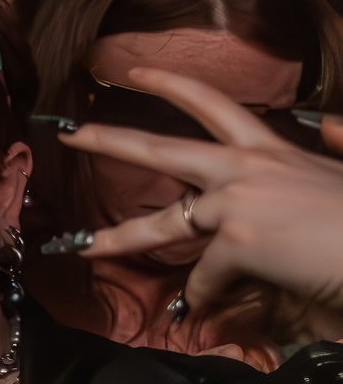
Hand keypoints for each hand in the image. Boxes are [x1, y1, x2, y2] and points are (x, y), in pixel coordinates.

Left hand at [58, 66, 342, 332]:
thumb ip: (333, 142)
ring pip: (164, 223)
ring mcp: (239, 200)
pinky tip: (203, 310)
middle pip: (161, 148)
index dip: (170, 84)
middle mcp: (248, 166)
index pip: (214, 104)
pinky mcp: (241, 240)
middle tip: (68, 133)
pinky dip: (205, 296)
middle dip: (108, 140)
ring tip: (83, 247)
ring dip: (120, 238)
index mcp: (273, 150)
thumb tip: (327, 123)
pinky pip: (207, 276)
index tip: (135, 72)